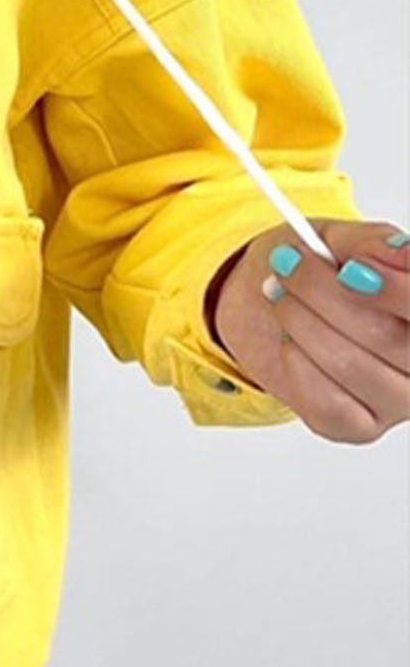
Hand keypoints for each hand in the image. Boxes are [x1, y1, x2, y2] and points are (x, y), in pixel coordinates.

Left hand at [212, 218, 409, 441]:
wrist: (269, 301)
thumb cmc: (317, 270)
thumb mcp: (343, 240)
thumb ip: (372, 244)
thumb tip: (394, 251)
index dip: (397, 290)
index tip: (351, 268)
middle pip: (388, 339)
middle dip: (324, 295)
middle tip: (288, 266)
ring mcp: (397, 401)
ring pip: (351, 367)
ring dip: (301, 322)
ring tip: (279, 295)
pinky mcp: (359, 427)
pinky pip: (326, 402)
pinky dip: (295, 360)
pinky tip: (289, 339)